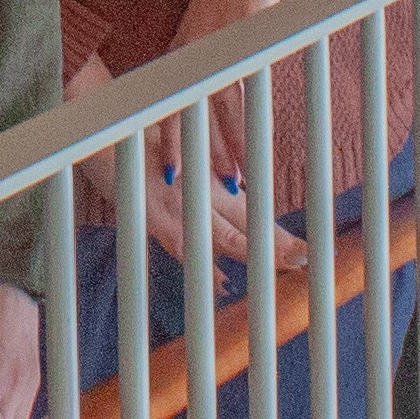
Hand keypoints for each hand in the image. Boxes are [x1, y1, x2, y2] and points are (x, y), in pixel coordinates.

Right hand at [138, 124, 301, 276]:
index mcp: (210, 181)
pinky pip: (186, 249)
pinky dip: (206, 268)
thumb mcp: (180, 155)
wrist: (108, 135)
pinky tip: (224, 283)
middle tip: (311, 262)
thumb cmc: (143, 142)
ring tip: (287, 268)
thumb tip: (232, 191)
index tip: (311, 248)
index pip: (253, 213)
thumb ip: (206, 176)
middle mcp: (201, 196)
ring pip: (226, 240)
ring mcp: (180, 210)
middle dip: (280, 248)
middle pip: (248, 228)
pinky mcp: (155, 219)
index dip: (280, 234)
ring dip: (256, 255)